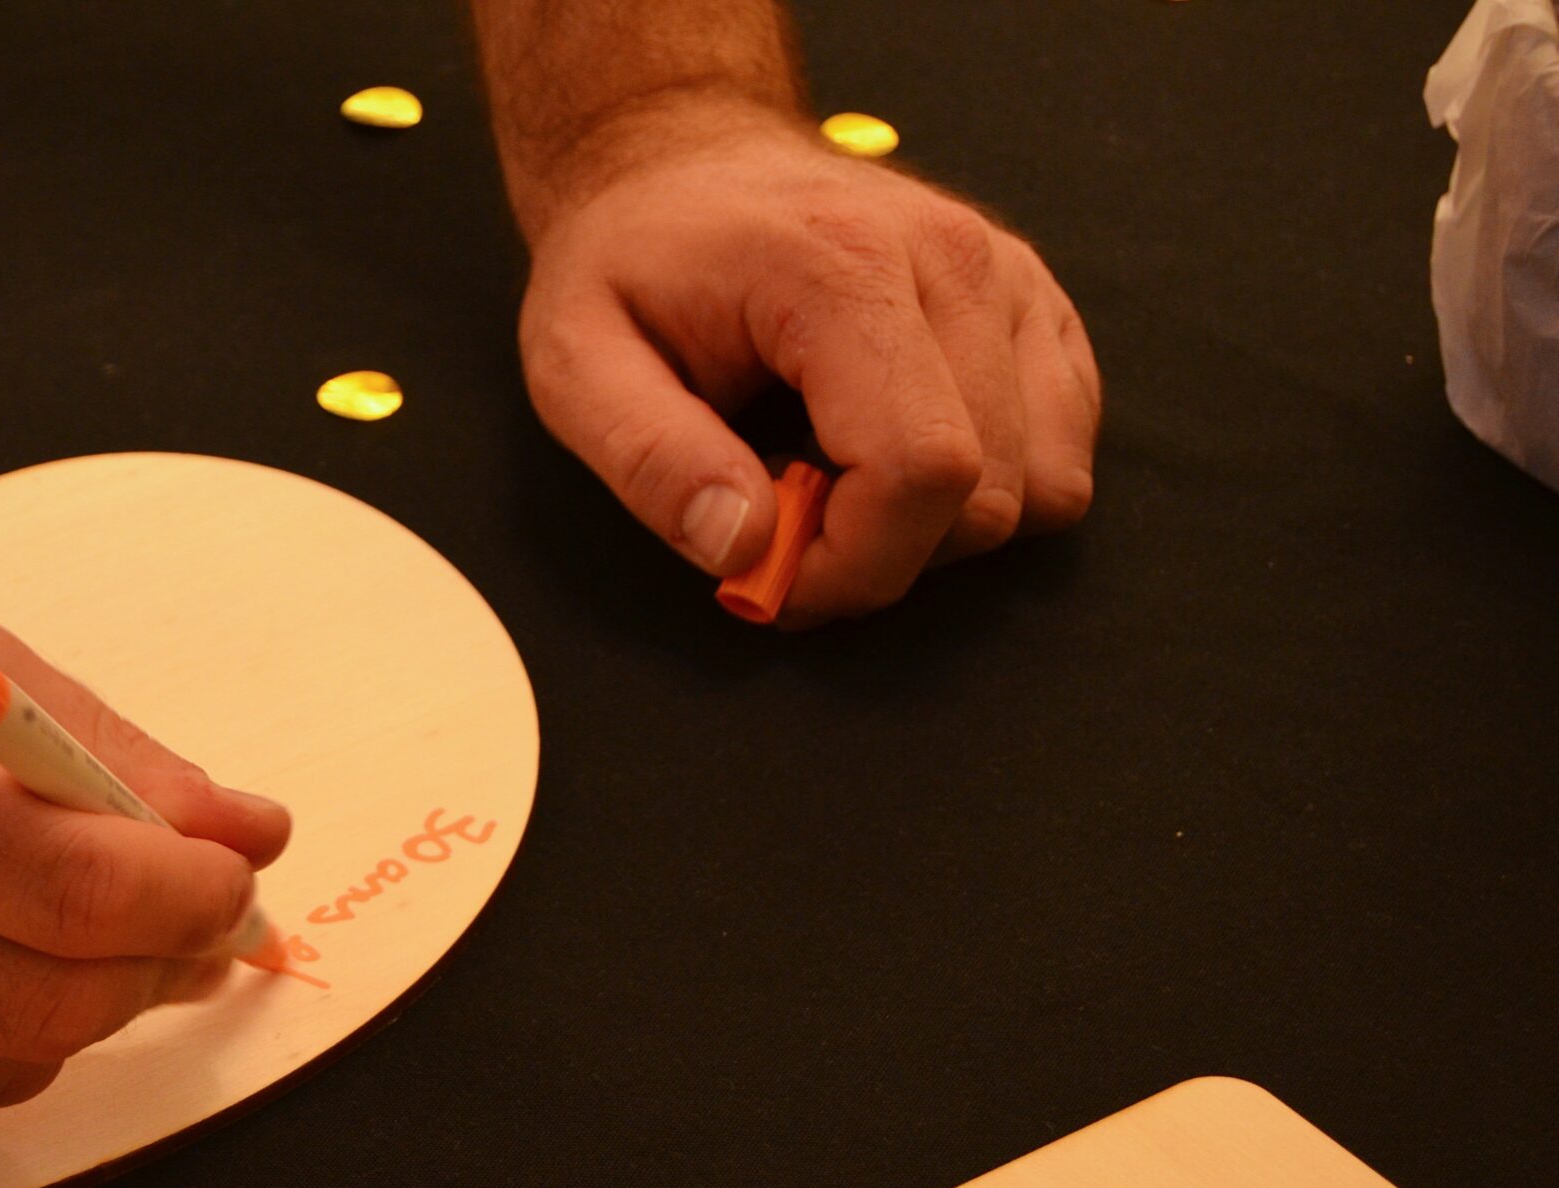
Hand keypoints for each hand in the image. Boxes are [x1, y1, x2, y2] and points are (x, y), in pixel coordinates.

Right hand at [0, 555, 289, 1163]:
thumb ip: (107, 757)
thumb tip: (249, 842)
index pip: (64, 884)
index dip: (185, 896)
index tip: (229, 883)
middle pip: (47, 1001)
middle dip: (150, 966)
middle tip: (182, 921)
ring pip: (2, 1071)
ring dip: (61, 1009)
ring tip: (21, 921)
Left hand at [516, 98, 1100, 624]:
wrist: (681, 165)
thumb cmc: (627, 264)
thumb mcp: (574, 362)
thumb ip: (649, 461)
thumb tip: (745, 551)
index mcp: (843, 267)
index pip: (922, 470)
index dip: (853, 565)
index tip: (768, 573)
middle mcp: (952, 259)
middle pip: (985, 494)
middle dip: (879, 554)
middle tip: (779, 518)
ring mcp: (1008, 276)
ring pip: (1036, 487)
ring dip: (932, 527)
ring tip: (830, 475)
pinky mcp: (1033, 304)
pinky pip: (1061, 453)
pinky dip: (984, 489)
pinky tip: (886, 450)